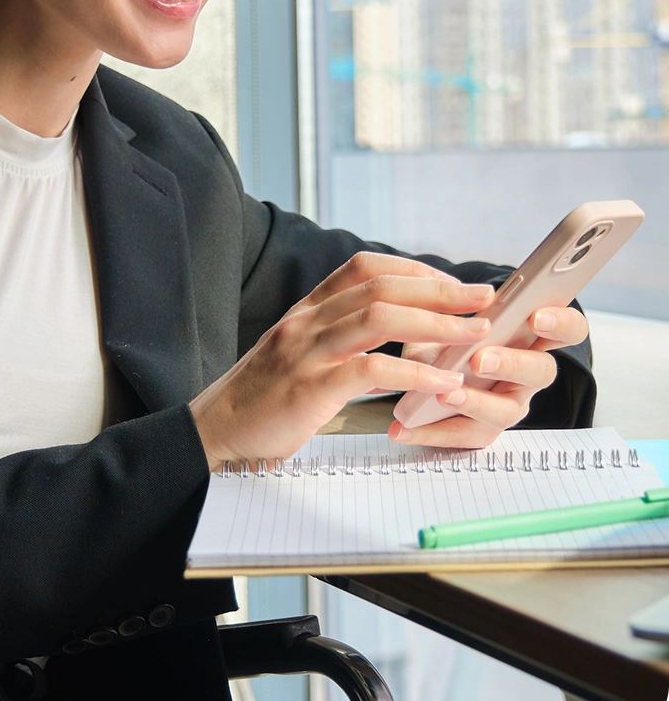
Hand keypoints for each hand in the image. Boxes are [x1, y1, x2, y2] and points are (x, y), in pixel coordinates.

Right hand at [189, 252, 495, 471]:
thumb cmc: (262, 400)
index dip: (414, 269)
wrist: (215, 433)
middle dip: (440, 290)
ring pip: (379, 317)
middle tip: (484, 299)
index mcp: (306, 310)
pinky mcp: (308, 388)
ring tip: (475, 336)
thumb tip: (389, 332)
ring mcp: (305, 351)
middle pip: (381, 287)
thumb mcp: (297, 354)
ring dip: (437, 324)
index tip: (452, 283)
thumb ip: (335, 337)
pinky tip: (444, 383)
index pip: (364, 267)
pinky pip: (371, 370)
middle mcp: (306, 321)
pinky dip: (415, 372)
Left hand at [388, 304, 589, 449]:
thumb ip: (451, 318)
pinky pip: (464, 434)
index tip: (536, 316)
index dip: (560, 323)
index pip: (568, 329)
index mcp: (529, 337)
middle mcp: (526, 373)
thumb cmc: (445, 336)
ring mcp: (507, 404)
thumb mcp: (446, 321)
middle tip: (480, 359)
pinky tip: (402, 428)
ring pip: (507, 411)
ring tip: (444, 395)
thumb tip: (445, 312)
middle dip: (512, 364)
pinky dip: (431, 431)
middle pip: (541, 371)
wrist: (421, 367)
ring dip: (475, 403)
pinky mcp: (482, 430)